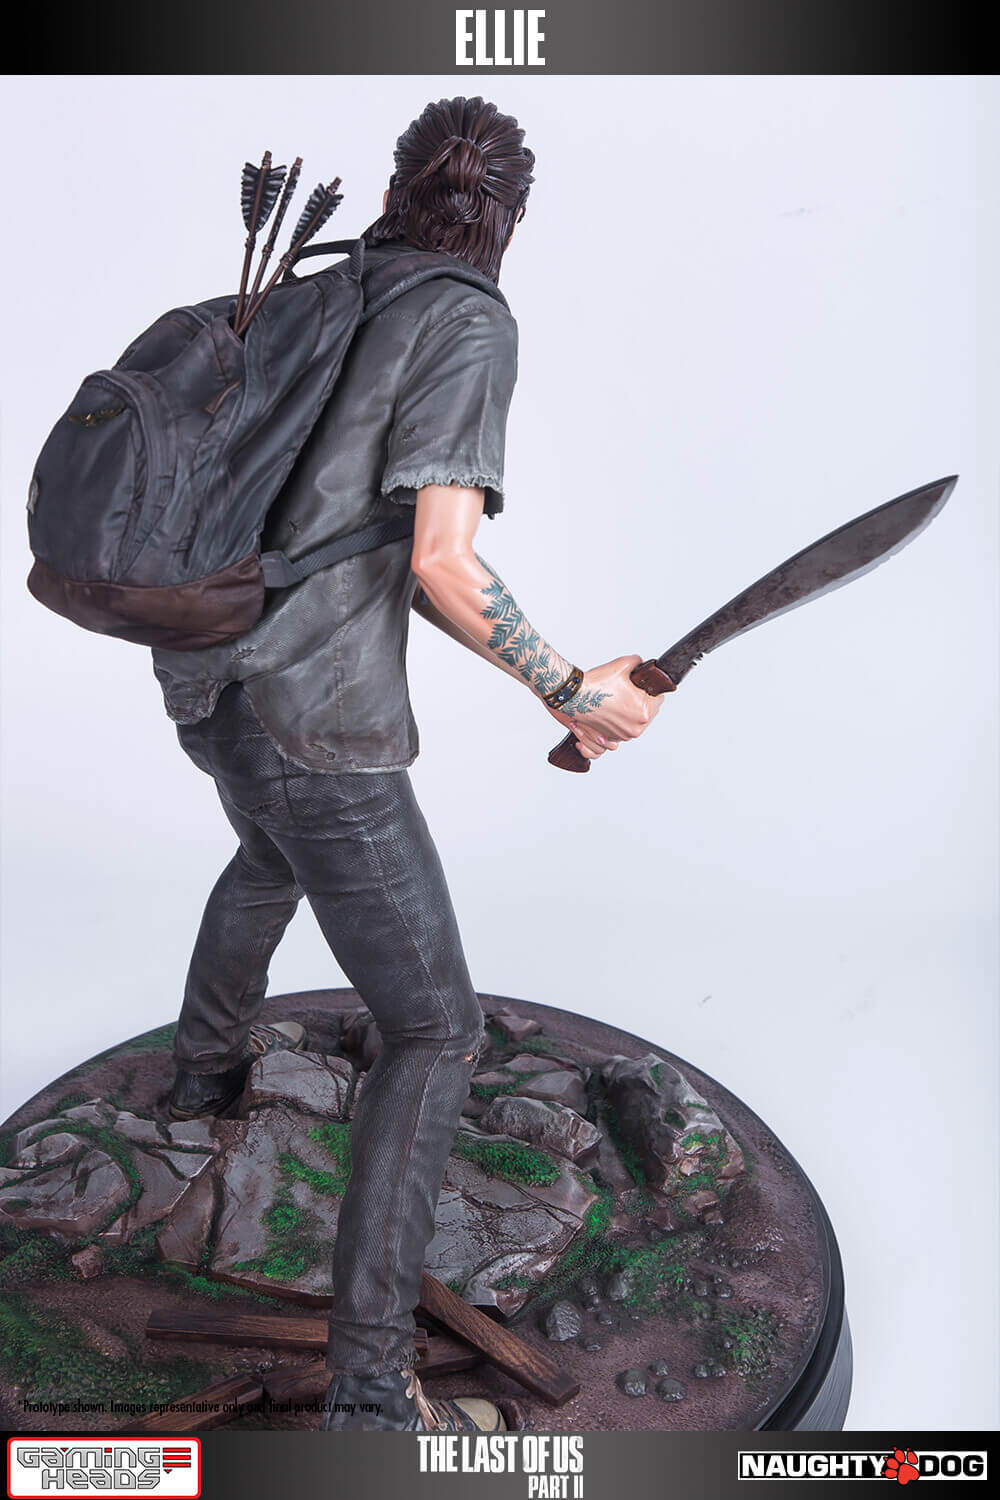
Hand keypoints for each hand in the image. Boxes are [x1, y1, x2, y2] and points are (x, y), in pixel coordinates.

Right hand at [544, 655, 663, 758]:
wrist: (573, 696)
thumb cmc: (596, 684)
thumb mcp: (622, 664)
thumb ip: (637, 662)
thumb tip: (641, 663)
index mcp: (643, 712)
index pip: (659, 698)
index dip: (650, 688)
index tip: (643, 684)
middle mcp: (636, 728)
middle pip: (650, 711)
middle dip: (643, 700)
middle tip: (630, 690)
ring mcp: (624, 735)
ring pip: (637, 721)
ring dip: (633, 711)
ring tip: (621, 699)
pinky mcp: (613, 738)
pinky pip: (625, 729)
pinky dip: (622, 720)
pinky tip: (615, 709)